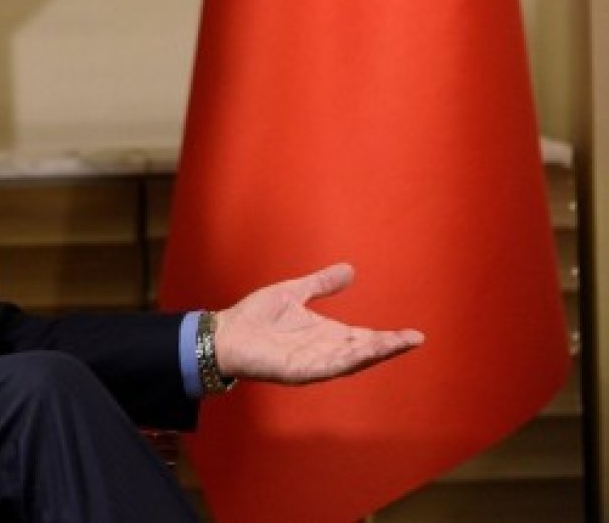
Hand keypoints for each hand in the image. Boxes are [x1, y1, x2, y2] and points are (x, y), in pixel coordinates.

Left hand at [213, 263, 424, 384]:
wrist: (224, 333)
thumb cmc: (255, 316)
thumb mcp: (294, 292)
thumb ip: (321, 284)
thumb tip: (349, 269)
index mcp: (325, 334)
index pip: (363, 337)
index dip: (387, 337)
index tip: (413, 334)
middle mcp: (323, 350)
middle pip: (362, 350)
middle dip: (388, 346)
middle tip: (414, 339)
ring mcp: (312, 362)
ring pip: (350, 360)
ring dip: (373, 353)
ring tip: (397, 345)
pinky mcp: (298, 370)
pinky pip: (327, 366)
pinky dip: (346, 360)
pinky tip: (363, 353)